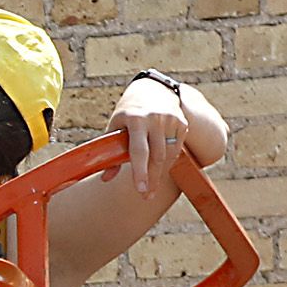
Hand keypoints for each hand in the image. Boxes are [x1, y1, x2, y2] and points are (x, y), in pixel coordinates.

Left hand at [115, 81, 190, 198]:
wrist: (152, 90)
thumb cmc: (128, 113)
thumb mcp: (115, 127)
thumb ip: (110, 152)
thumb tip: (105, 178)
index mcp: (136, 119)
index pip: (138, 151)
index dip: (140, 172)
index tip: (140, 190)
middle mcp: (156, 119)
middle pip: (156, 157)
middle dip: (152, 179)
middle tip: (146, 197)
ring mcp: (171, 121)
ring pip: (168, 155)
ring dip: (160, 174)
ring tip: (152, 189)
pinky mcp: (182, 124)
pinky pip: (176, 149)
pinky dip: (168, 161)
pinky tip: (160, 168)